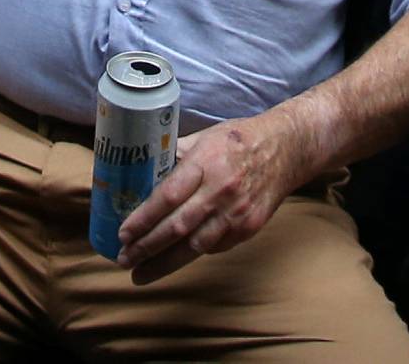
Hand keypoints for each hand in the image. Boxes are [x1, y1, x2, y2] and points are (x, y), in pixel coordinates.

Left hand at [115, 112, 303, 282]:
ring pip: (195, 246)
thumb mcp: (204, 137)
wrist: (285, 150)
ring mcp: (236, 213)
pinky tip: (175, 257)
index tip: (123, 233)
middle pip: (178, 226)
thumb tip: (144, 171)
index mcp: (206, 162)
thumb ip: (177, 155)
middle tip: (125, 259)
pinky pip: (214, 247)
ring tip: (141, 272)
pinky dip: (192, 253)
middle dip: (147, 247)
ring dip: (165, 262)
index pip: (168, 195)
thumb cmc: (239, 139)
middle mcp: (220, 190)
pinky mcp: (247, 228)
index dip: (144, 218)